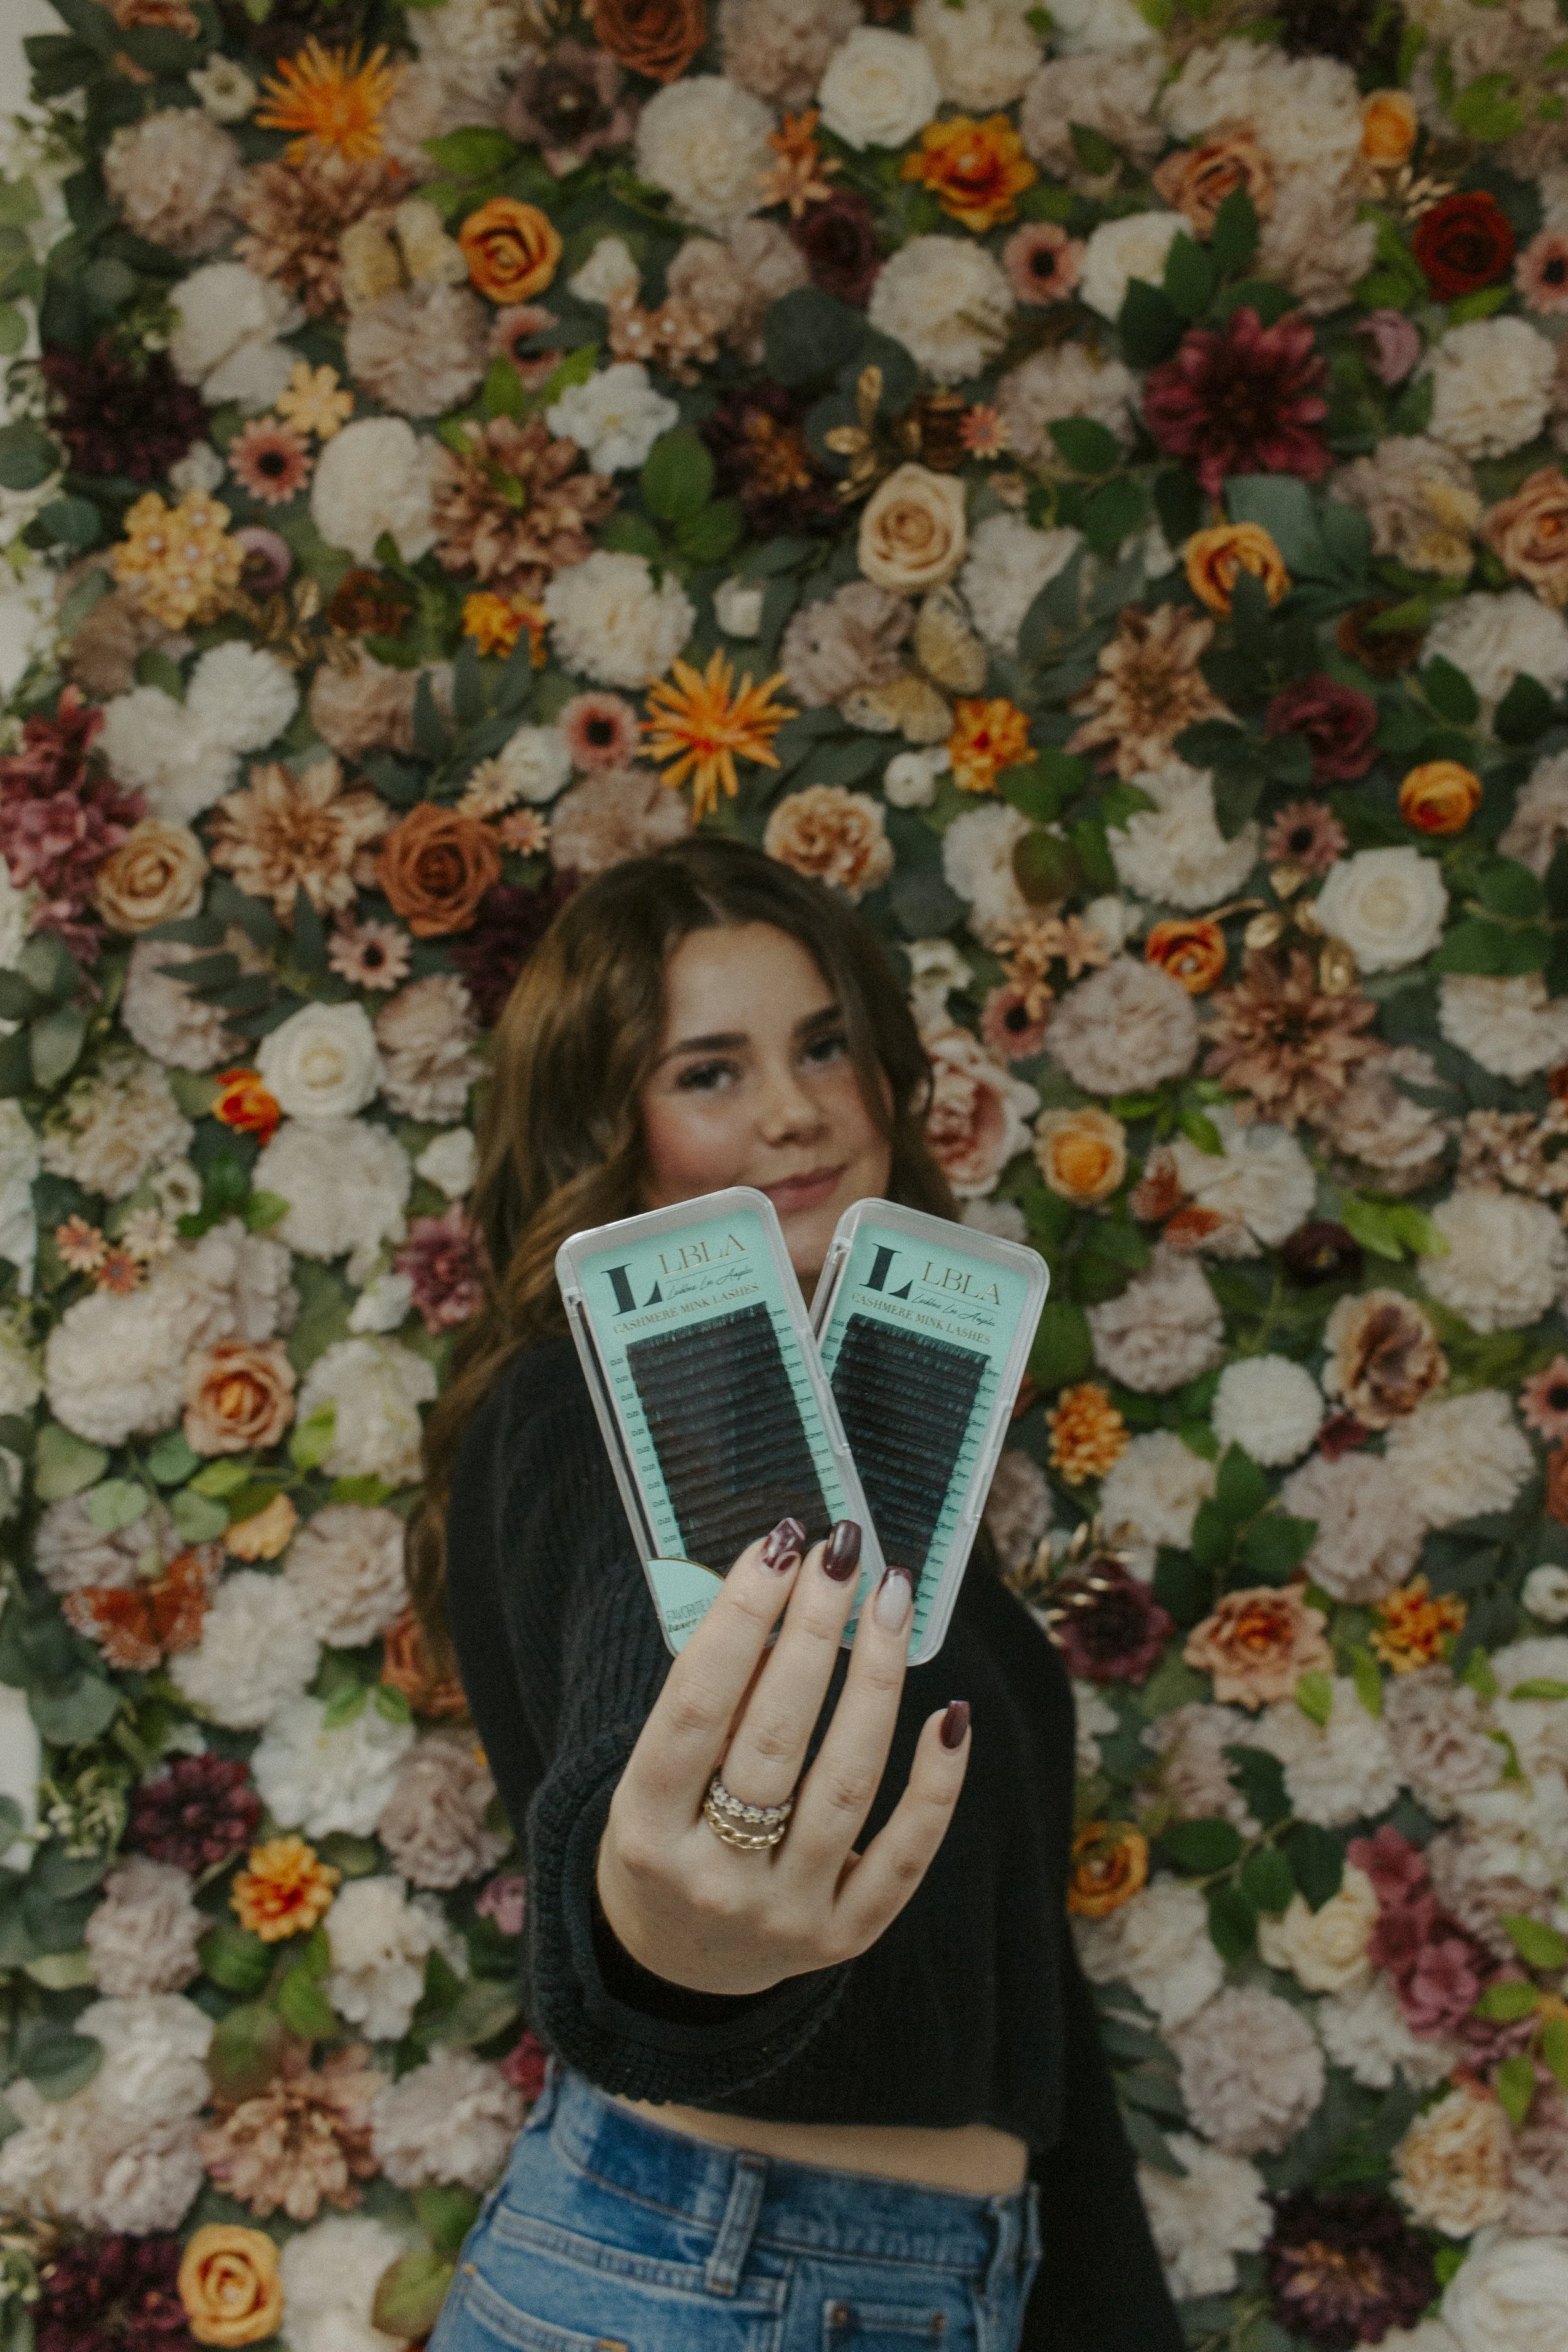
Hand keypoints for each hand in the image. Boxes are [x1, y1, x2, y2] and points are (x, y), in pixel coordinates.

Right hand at [596, 1518, 970, 1996]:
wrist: (681, 1964)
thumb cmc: (672, 1833)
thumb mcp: (656, 1776)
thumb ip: (712, 1702)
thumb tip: (786, 1593)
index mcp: (645, 1828)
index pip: (695, 1708)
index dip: (740, 1621)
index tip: (779, 1546)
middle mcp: (713, 1879)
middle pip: (775, 1740)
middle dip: (815, 1632)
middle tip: (843, 1553)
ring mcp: (784, 1913)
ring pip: (844, 1784)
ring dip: (876, 1679)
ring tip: (891, 1598)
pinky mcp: (844, 1936)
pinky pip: (903, 1855)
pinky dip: (935, 1785)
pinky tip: (952, 1715)